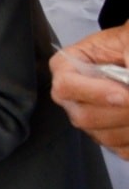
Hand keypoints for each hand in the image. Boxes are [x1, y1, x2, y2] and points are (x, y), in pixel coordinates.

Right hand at [51, 24, 128, 158]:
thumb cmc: (125, 44)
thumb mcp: (127, 39)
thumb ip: (126, 53)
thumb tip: (127, 82)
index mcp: (66, 67)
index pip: (65, 86)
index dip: (95, 93)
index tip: (125, 94)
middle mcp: (70, 97)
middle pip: (83, 117)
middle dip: (121, 113)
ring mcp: (87, 117)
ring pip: (104, 136)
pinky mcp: (105, 134)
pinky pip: (120, 149)